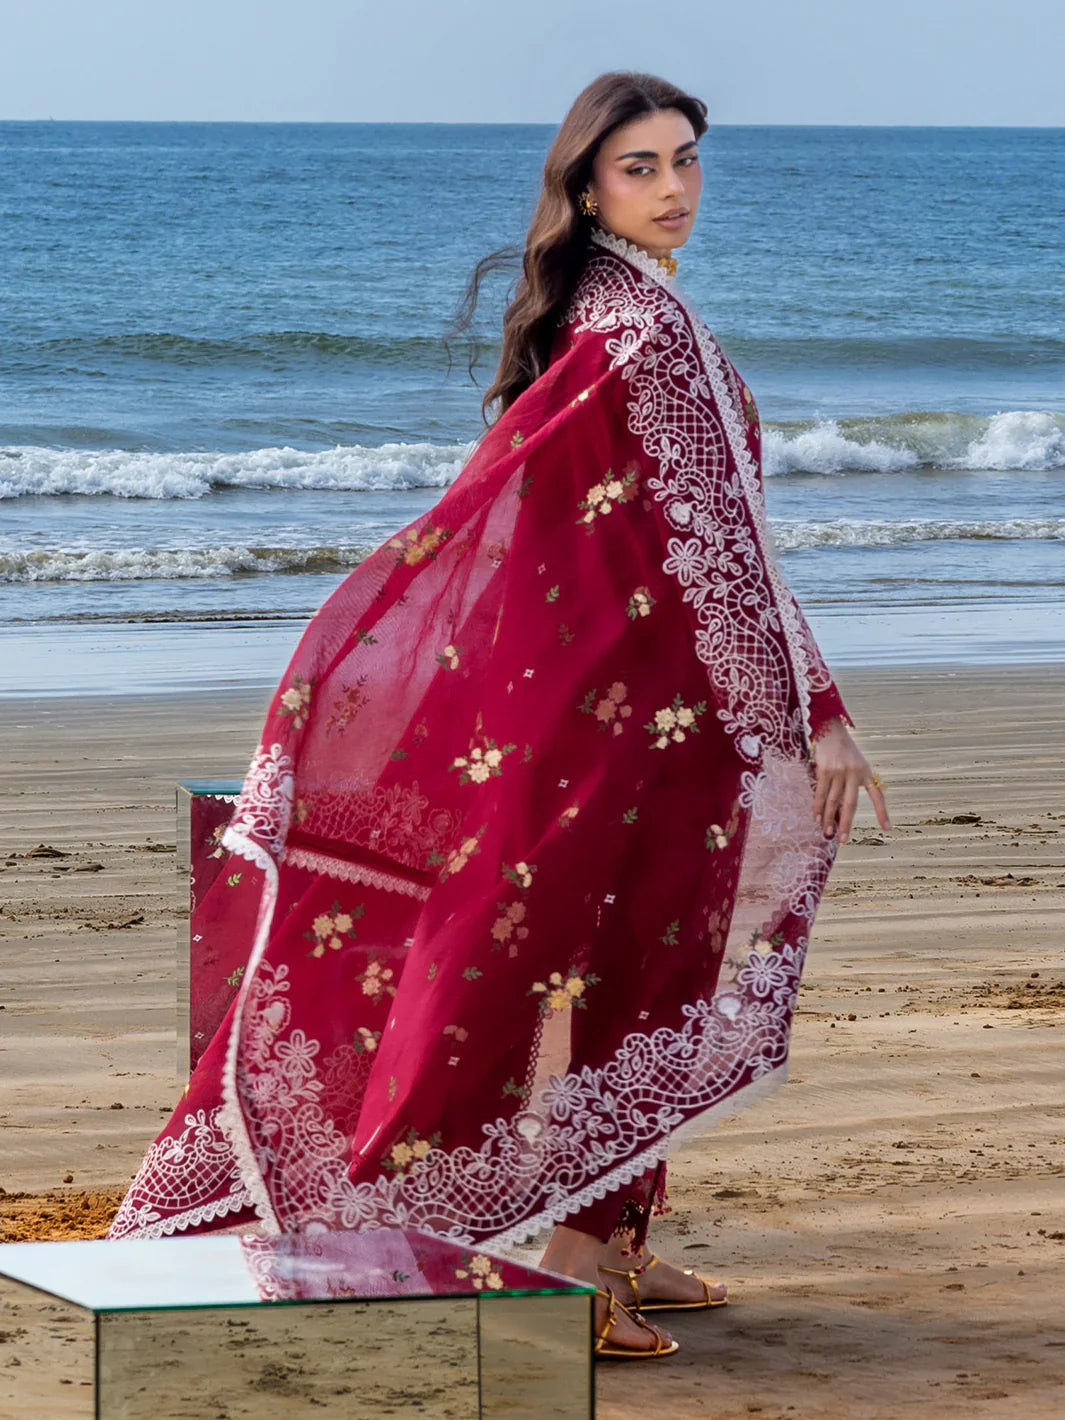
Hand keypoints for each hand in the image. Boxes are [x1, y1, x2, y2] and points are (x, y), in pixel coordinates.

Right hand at [810, 718, 890, 843]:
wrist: (831, 730)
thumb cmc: (844, 751)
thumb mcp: (856, 765)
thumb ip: (853, 784)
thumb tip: (841, 812)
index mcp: (867, 772)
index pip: (878, 795)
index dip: (882, 812)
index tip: (886, 828)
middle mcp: (854, 773)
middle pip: (850, 804)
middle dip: (846, 823)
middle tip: (843, 839)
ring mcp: (839, 772)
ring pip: (833, 801)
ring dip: (828, 819)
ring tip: (827, 833)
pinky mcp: (824, 770)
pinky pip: (821, 793)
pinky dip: (818, 807)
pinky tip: (816, 817)